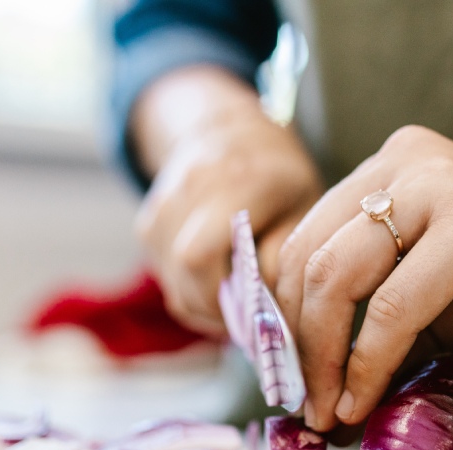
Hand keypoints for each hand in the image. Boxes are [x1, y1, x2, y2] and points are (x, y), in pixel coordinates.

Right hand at [131, 67, 321, 335]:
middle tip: (250, 317)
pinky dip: (191, 291)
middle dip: (216, 308)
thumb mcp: (304, 208)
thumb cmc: (279, 176)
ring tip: (238, 298)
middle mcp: (189, 187)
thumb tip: (262, 313)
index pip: (199, 256)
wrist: (227, 130)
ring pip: (172, 284)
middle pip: (182, 274)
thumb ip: (284, 258)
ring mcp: (161, 204)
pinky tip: (218, 282)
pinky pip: (165, 277)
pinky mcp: (147, 224)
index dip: (221, 298)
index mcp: (236, 180)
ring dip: (205, 303)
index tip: (254, 315)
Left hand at [275, 125, 452, 431]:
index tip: (291, 378)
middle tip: (306, 405)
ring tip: (331, 411)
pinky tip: (364, 398)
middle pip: (309, 259)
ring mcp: (440, 185)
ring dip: (324, 358)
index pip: (304, 242)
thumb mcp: (430, 293)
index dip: (284, 316)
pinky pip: (394, 304)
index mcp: (389, 168)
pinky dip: (369, 361)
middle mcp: (406, 162)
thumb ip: (371, 313)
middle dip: (297, 343)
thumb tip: (308, 383)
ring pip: (337, 276)